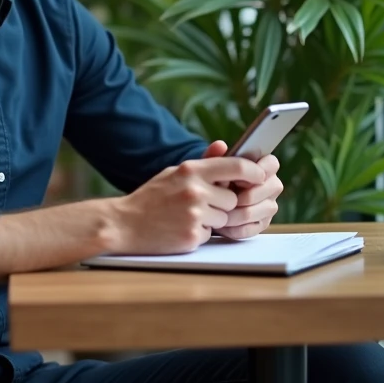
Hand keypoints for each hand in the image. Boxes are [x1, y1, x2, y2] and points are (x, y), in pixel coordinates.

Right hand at [109, 147, 266, 254]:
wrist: (123, 224)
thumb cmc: (151, 198)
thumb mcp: (174, 173)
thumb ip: (202, 162)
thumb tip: (224, 146)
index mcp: (191, 170)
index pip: (236, 167)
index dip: (253, 172)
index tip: (260, 176)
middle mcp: (195, 191)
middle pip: (233, 198)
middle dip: (224, 204)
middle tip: (202, 204)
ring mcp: (193, 215)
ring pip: (225, 218)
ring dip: (213, 220)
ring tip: (186, 216)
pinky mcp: (191, 236)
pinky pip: (210, 234)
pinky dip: (200, 233)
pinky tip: (180, 228)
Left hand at [203, 140, 281, 239]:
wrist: (206, 202)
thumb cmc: (212, 180)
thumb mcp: (209, 166)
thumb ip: (214, 157)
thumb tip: (220, 145)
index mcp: (264, 165)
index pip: (272, 164)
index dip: (256, 171)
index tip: (237, 178)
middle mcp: (271, 185)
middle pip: (269, 188)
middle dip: (244, 195)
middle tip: (224, 198)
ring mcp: (269, 205)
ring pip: (259, 210)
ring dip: (236, 213)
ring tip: (218, 212)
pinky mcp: (262, 223)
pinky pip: (252, 228)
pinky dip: (235, 228)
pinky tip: (222, 225)